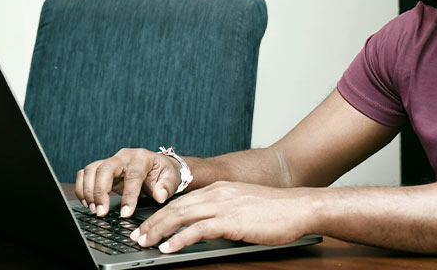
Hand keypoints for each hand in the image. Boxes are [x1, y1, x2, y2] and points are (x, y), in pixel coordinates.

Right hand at [75, 148, 180, 217]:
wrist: (159, 167)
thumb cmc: (164, 173)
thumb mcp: (171, 179)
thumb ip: (166, 187)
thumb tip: (159, 196)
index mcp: (142, 158)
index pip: (132, 175)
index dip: (128, 195)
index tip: (125, 213)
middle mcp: (123, 157)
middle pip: (105, 169)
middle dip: (100, 192)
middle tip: (100, 212)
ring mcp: (111, 161)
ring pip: (91, 170)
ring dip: (88, 191)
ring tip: (94, 210)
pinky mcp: (102, 169)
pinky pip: (85, 174)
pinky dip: (82, 188)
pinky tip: (87, 203)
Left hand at [129, 181, 317, 252]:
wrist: (299, 207)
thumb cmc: (277, 210)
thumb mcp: (245, 206)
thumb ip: (224, 213)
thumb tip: (206, 229)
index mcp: (220, 189)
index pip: (183, 200)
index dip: (162, 213)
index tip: (147, 224)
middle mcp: (218, 193)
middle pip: (176, 206)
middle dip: (153, 222)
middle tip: (136, 236)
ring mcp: (224, 205)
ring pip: (180, 215)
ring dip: (158, 230)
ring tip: (143, 243)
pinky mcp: (231, 220)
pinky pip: (198, 229)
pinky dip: (179, 239)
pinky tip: (168, 248)